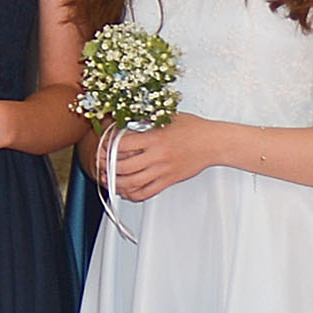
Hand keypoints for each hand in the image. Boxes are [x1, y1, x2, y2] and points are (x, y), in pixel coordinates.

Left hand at [97, 114, 215, 202]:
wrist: (213, 143)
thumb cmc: (192, 128)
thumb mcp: (166, 118)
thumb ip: (145, 122)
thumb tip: (123, 125)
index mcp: (154, 138)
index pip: (122, 145)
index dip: (108, 146)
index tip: (102, 145)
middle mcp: (157, 156)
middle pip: (123, 166)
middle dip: (106, 166)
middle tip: (99, 164)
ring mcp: (162, 171)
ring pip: (132, 183)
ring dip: (115, 182)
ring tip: (107, 178)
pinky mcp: (168, 181)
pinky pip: (146, 192)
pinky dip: (132, 194)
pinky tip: (126, 190)